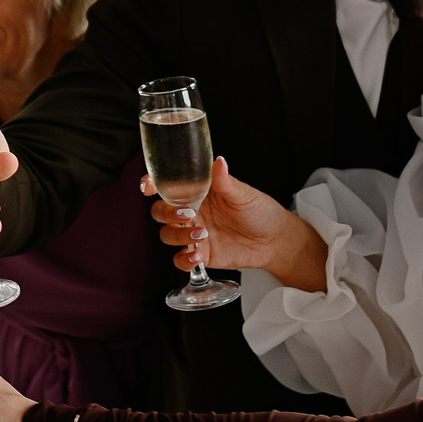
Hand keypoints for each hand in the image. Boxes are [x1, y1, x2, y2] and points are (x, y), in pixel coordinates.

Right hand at [144, 158, 327, 290]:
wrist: (275, 240)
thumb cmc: (259, 210)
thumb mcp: (243, 194)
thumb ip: (225, 181)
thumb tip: (219, 162)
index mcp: (197, 192)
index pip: (167, 186)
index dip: (152, 185)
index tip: (148, 187)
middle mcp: (191, 212)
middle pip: (160, 212)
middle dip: (167, 213)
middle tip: (189, 215)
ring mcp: (193, 234)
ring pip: (167, 235)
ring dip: (178, 235)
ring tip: (202, 235)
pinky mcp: (201, 254)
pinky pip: (180, 259)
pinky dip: (184, 259)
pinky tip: (197, 255)